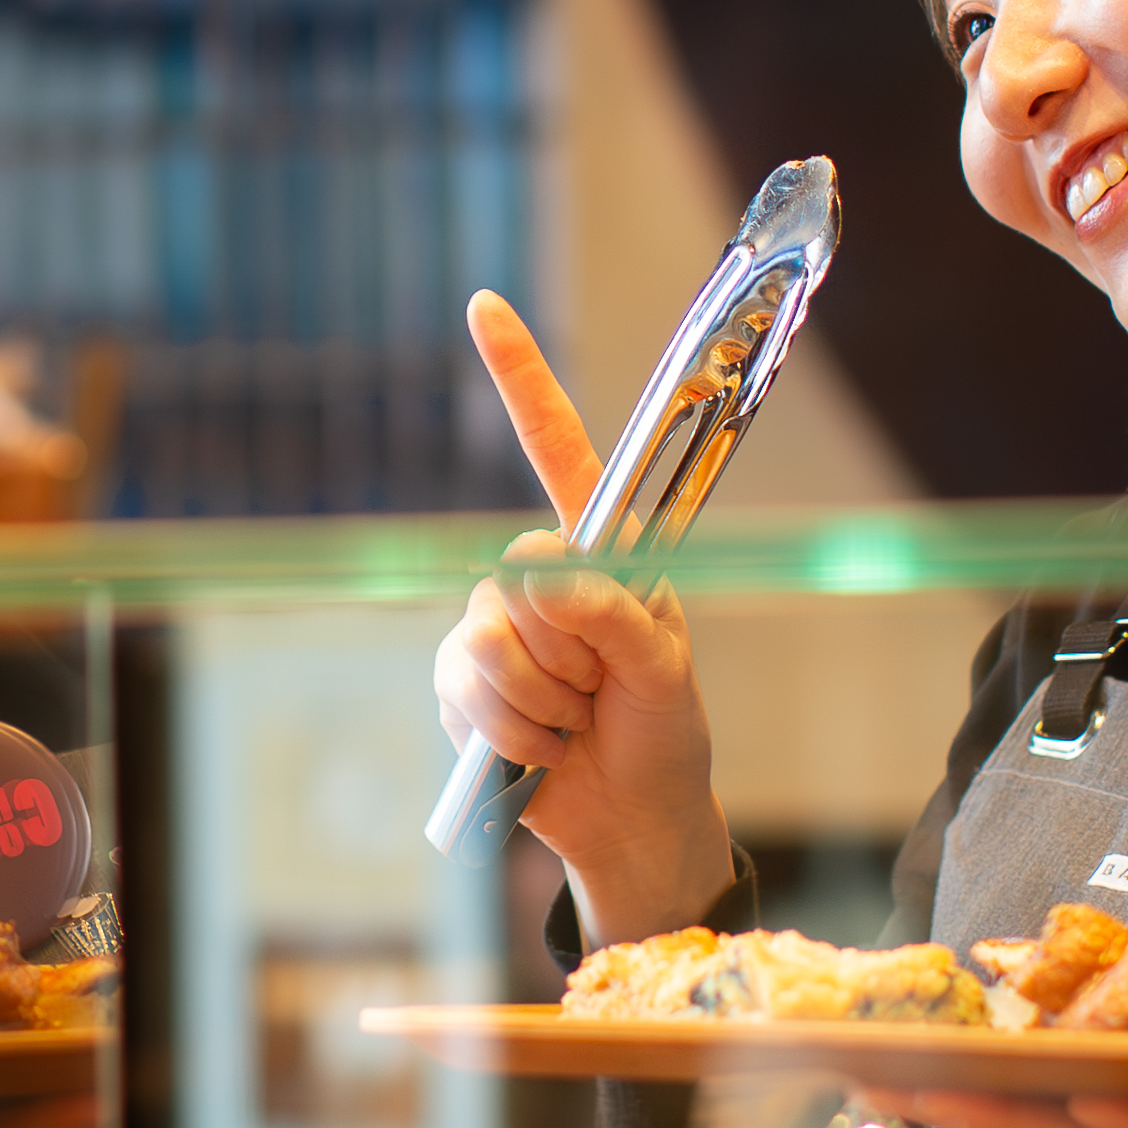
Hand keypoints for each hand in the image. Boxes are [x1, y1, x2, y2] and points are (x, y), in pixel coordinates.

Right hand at [428, 290, 733, 944]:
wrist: (629, 822)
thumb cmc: (664, 734)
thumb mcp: (662, 669)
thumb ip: (612, 616)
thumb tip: (538, 579)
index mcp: (604, 553)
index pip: (557, 451)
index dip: (521, 378)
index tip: (484, 306)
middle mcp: (543, 579)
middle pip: (521, 575)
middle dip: (568, 651)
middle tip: (602, 692)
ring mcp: (496, 630)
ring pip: (490, 640)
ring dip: (540, 702)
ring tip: (575, 726)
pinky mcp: (462, 684)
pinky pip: (465, 688)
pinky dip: (511, 731)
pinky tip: (539, 751)